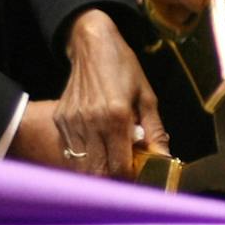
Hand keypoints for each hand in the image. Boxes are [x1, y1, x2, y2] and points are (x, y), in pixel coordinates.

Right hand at [11, 8, 167, 178]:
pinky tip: (97, 146)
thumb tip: (164, 159)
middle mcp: (91, 122)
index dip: (130, 179)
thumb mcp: (146, 97)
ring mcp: (72, 122)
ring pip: (82, 166)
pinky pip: (71, 151)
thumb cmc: (123, 68)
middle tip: (126, 172)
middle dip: (113, 180)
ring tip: (112, 159)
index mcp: (116, 116)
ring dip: (98, 170)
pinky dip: (84, 157)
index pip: (119, 167)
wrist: (92, 44)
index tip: (138, 177)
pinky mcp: (61, 120)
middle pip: (98, 173)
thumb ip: (154, 131)